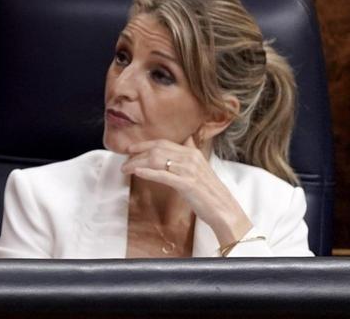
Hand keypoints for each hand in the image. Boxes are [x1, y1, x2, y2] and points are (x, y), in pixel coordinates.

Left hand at [121, 136, 252, 244]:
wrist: (224, 210)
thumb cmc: (209, 192)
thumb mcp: (200, 168)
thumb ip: (190, 154)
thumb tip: (187, 139)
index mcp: (192, 153)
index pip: (163, 143)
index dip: (144, 144)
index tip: (130, 149)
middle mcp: (190, 158)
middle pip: (157, 150)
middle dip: (137, 154)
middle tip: (124, 161)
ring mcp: (189, 170)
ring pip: (157, 161)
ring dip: (138, 164)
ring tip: (126, 169)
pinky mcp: (187, 184)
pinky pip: (164, 175)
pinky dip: (149, 173)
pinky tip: (138, 173)